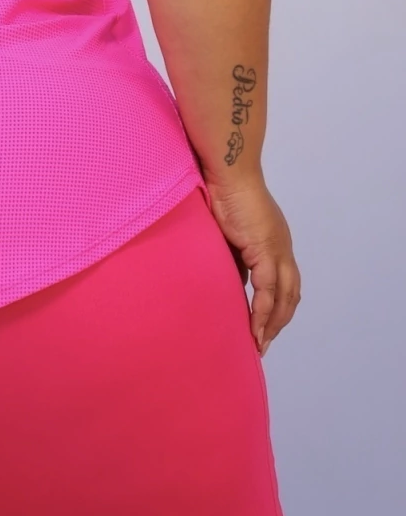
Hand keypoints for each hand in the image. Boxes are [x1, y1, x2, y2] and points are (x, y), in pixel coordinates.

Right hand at [200, 174, 301, 356]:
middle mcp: (282, 248)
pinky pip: (267, 292)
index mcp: (275, 241)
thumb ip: (236, 255)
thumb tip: (234, 279)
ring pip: (284, 297)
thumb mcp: (230, 231)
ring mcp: (277, 250)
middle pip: (290, 294)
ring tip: (260, 342)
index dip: (277, 305)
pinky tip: (255, 328)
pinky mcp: (265, 251)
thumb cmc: (224, 192)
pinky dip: (263, 313)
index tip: (263, 325)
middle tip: (264, 342)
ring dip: (273, 323)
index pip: (283, 281)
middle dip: (279, 321)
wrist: (228, 172)